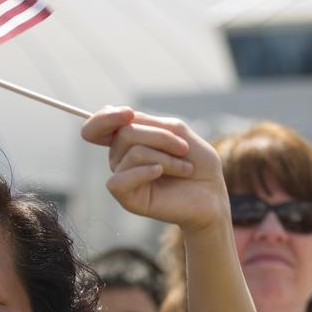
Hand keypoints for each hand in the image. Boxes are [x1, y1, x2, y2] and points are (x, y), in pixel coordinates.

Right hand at [80, 107, 227, 232]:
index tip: (129, 113)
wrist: (213, 195)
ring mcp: (123, 178)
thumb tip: (122, 120)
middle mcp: (121, 158)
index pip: (98, 125)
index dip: (107, 116)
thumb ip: (147, 122)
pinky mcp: (127, 198)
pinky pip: (119, 180)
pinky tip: (160, 173)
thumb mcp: (176, 131)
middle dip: (160, 137)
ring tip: (186, 169)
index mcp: (129, 141)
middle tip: (184, 149)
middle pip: (124, 133)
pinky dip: (144, 172)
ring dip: (165, 157)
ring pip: (132, 152)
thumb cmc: (198, 163)